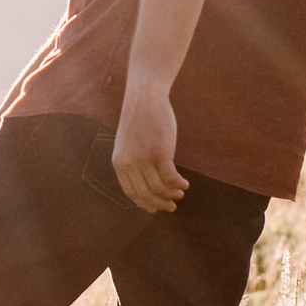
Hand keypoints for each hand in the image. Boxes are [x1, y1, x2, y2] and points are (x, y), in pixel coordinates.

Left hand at [112, 84, 186, 213]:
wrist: (144, 97)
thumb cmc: (140, 119)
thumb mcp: (129, 144)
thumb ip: (134, 162)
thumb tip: (148, 183)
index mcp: (119, 164)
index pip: (132, 193)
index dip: (145, 204)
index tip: (155, 208)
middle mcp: (129, 165)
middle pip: (146, 195)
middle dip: (160, 204)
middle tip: (172, 207)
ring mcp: (144, 160)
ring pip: (160, 189)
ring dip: (172, 195)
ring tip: (180, 193)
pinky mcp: (160, 153)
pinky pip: (171, 178)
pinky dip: (179, 185)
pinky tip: (185, 184)